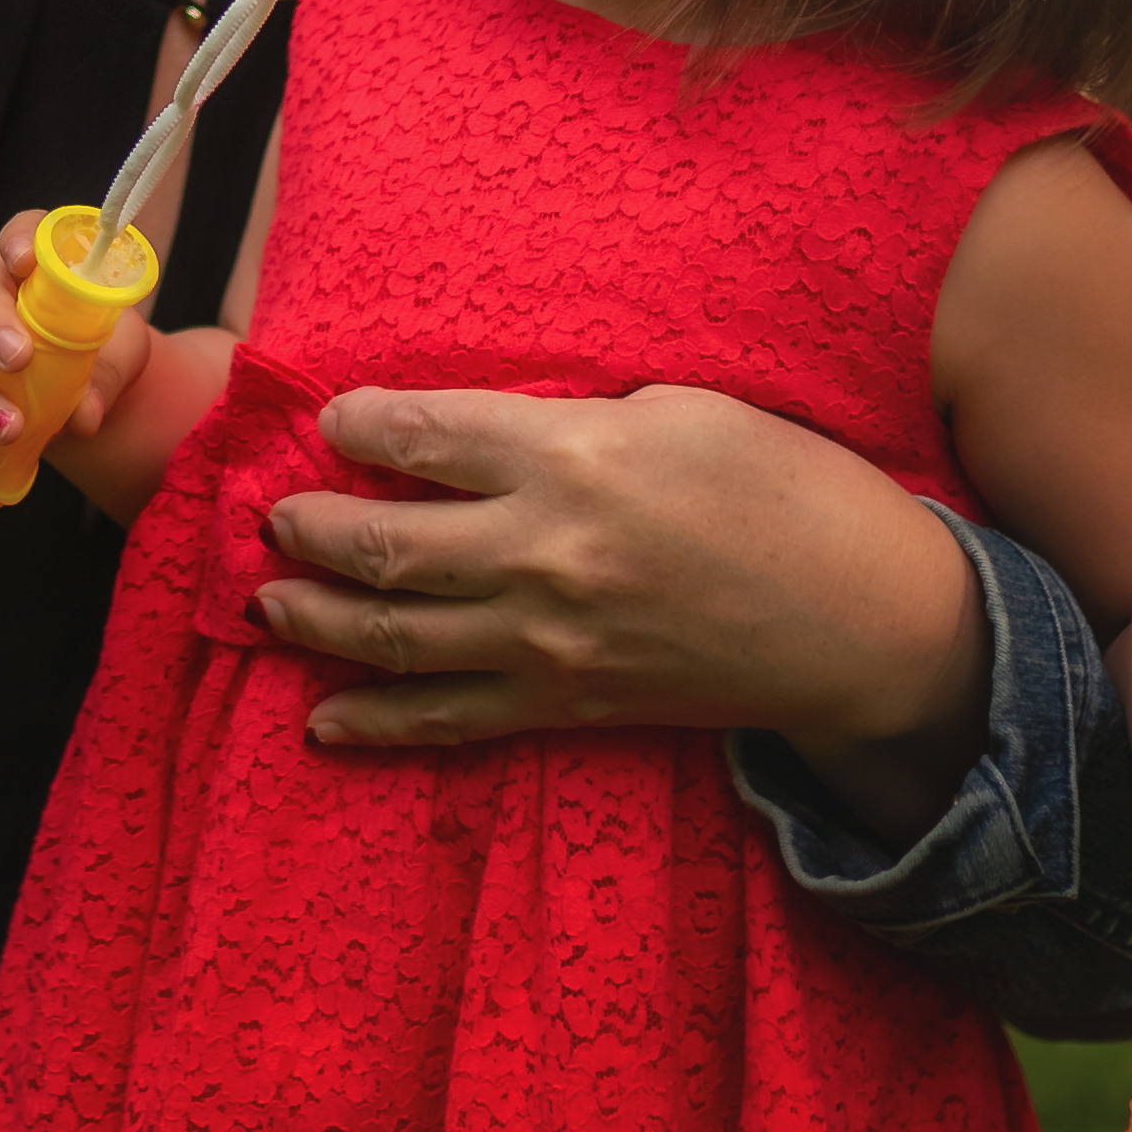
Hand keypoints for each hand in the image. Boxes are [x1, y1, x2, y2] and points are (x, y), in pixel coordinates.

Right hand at [0, 209, 152, 484]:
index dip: (21, 241)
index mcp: (23, 260)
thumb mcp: (116, 350)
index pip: (22, 233)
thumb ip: (108, 373)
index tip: (26, 260)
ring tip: (8, 434)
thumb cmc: (88, 342)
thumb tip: (84, 416)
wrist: (65, 379)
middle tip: (19, 363)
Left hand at [257, 381, 986, 797]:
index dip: (359, 423)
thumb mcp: (681, 408)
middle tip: (272, 514)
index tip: (330, 417)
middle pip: (384, 541)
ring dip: (315, 618)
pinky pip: (450, 720)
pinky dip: (377, 723)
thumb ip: (570, 416)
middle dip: (309, 526)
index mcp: (573, 454)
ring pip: (395, 635)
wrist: (863, 623)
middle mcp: (543, 549)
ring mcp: (549, 640)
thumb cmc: (787, 490)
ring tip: (268, 599)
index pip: (426, 434)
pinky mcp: (568, 706)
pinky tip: (324, 720)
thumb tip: (483, 430)